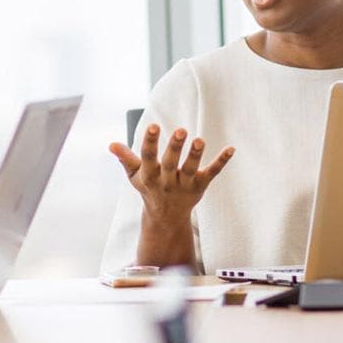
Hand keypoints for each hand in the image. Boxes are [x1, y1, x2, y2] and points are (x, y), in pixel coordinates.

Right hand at [108, 124, 234, 266]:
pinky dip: (221, 162)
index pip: (149, 158)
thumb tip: (112, 144)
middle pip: (171, 163)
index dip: (150, 142)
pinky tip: (231, 149)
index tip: (154, 126)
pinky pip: (212, 173)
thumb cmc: (149, 188)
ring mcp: (184, 185)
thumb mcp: (136, 175)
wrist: (166, 217)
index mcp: (150, 176)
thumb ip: (126, 159)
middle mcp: (167, 181)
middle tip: (181, 130)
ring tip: (200, 140)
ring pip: (191, 170)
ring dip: (196, 155)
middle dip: (175, 148)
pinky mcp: (200, 186)